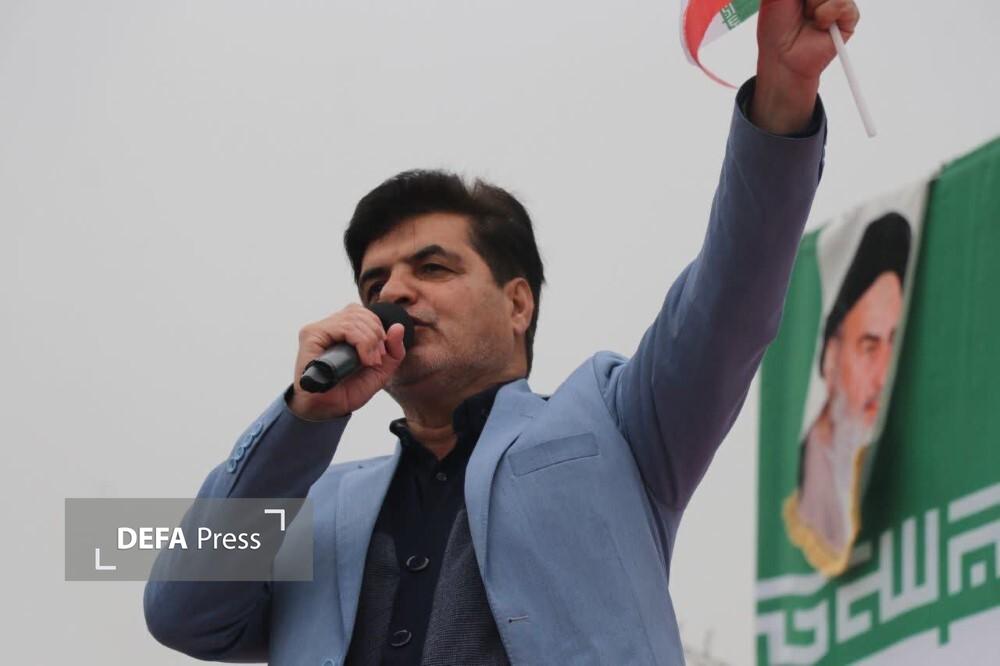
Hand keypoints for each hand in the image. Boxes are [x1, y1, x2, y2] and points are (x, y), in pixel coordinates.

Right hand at [288, 303, 406, 419]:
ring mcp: (318, 329)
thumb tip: (398, 327)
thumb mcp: (380, 371)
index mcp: (341, 329)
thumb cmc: (348, 390)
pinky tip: (363, 359)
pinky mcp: (311, 336)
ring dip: (370, 341)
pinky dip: (361, 342)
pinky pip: (344, 327)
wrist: (328, 409)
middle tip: (376, 359)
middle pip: (360, 313)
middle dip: (376, 335)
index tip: (382, 354)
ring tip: (369, 362)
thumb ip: (393, 350)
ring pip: (353, 319)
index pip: (362, 312)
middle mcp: (328, 326)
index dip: (378, 329)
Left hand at [752, 0, 860, 133]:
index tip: (799, 0)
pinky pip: (847, 5)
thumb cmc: (775, 30)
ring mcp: (838, 7)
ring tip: (809, 16)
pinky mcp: (848, 21)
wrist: (783, 60)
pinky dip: (830, 12)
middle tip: (801, 3)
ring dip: (817, 1)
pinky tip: (819, 23)